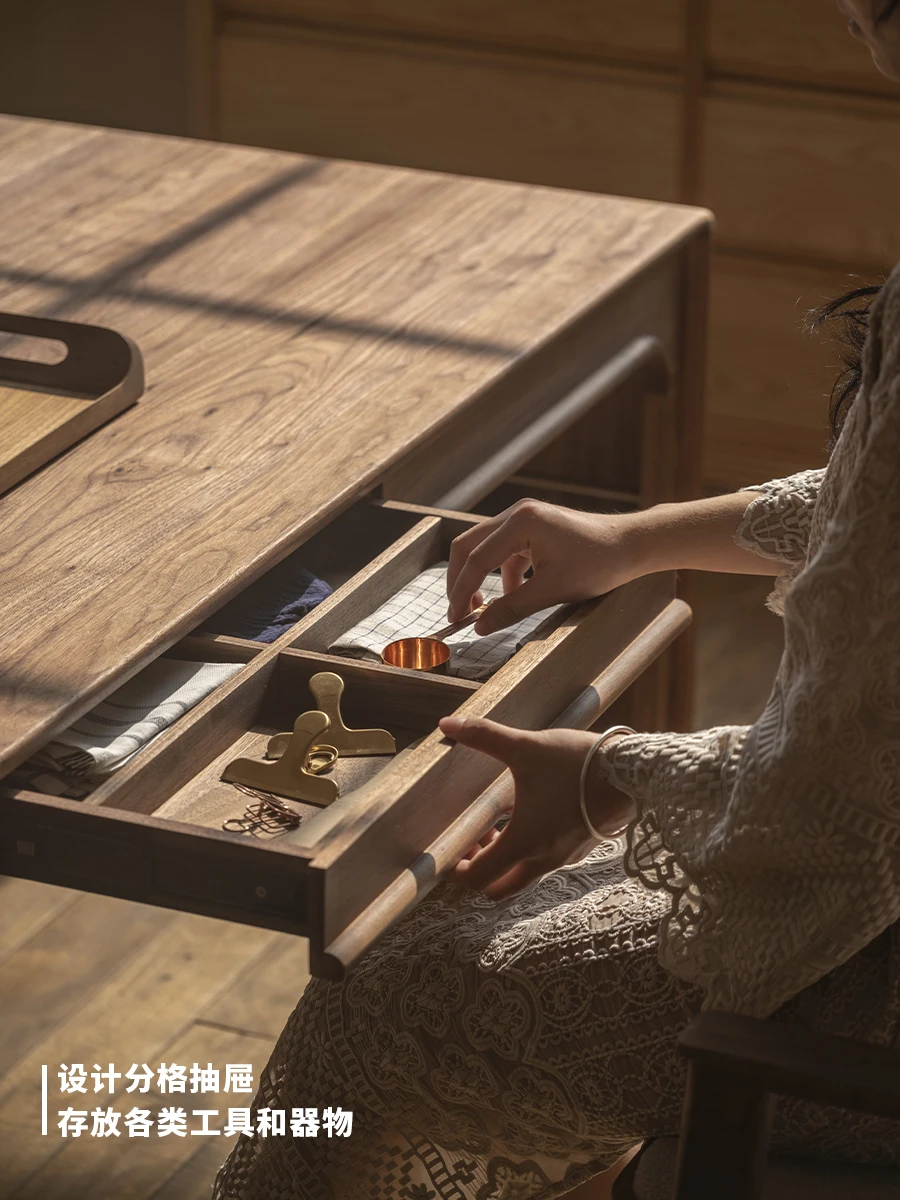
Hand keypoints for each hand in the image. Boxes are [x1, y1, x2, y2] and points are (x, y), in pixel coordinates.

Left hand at [439, 714, 634, 899]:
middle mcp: (543, 859)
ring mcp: (565, 856)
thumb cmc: (578, 763)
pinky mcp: (582, 846)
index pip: (479, 879)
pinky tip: (530, 816)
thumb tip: (448, 725)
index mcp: (523, 843)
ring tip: (497, 825)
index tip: (451, 849)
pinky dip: (529, 850)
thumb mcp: (526, 747)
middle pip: (501, 888)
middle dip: (480, 871)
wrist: (633, 771)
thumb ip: (485, 736)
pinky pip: (546, 861)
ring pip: (524, 875)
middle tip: (473, 842)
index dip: (458, 870)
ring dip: (505, 859)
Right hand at [446, 499, 643, 632]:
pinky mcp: (534, 527)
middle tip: (459, 612)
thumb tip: (479, 627)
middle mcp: (517, 513)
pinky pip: (505, 551)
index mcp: (520, 523)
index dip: (461, 592)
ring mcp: (525, 517)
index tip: (455, 619)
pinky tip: (509, 596)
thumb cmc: (599, 564)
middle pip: (469, 546)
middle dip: (461, 580)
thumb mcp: (553, 591)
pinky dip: (501, 574)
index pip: (475, 559)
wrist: (633, 545)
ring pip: (485, 547)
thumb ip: (512, 608)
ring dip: (479, 577)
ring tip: (481, 609)